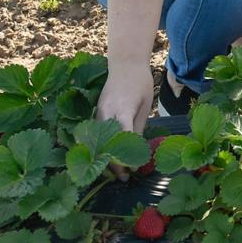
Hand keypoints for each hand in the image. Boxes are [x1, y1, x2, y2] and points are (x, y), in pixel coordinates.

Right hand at [96, 60, 153, 177]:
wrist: (125, 63)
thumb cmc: (140, 83)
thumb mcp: (145, 106)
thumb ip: (138, 128)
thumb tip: (137, 150)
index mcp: (121, 109)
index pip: (122, 139)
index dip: (125, 158)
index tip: (132, 172)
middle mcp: (105, 112)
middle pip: (105, 144)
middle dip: (112, 164)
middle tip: (123, 179)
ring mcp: (97, 112)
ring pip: (98, 141)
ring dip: (105, 157)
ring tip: (117, 173)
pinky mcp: (96, 111)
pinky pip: (96, 133)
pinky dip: (101, 146)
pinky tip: (109, 157)